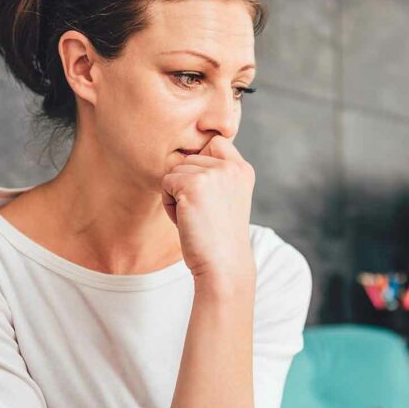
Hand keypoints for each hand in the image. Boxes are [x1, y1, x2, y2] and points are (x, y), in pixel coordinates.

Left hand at [161, 136, 255, 282]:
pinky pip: (166, 183)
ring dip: (177, 194)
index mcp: (243, 169)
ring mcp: (213, 174)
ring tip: (196, 217)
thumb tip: (187, 155)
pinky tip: (187, 220)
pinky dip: (169, 204)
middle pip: (190, 158)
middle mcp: (231, 166)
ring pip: (176, 171)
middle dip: (188, 184)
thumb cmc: (219, 237)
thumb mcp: (228, 198)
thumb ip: (217, 174)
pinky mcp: (192, 184)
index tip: (209, 194)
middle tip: (203, 212)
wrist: (223, 265)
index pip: (215, 143)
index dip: (203, 163)